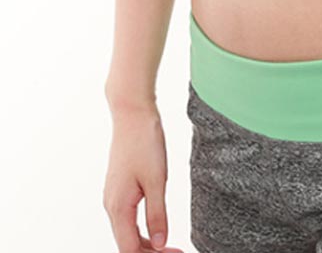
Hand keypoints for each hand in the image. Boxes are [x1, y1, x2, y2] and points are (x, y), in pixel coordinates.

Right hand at [103, 101, 182, 252]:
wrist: (132, 115)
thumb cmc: (144, 143)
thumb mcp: (157, 180)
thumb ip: (157, 214)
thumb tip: (160, 243)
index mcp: (119, 207)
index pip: (130, 249)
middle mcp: (112, 206)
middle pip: (127, 245)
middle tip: (176, 252)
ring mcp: (114, 197)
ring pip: (127, 232)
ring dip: (147, 244)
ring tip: (170, 246)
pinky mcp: (120, 189)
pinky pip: (128, 219)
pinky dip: (142, 229)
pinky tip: (158, 227)